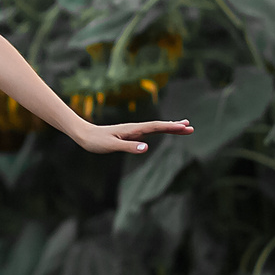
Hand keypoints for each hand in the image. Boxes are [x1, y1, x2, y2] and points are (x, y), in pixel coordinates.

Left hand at [71, 117, 192, 155]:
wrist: (84, 135)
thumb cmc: (96, 141)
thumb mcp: (112, 146)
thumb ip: (128, 147)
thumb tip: (146, 148)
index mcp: (132, 129)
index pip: (155, 127)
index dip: (170, 127)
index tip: (184, 127)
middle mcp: (134, 128)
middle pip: (158, 126)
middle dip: (174, 127)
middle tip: (191, 127)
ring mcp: (132, 131)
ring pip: (154, 128)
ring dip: (169, 127)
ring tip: (183, 127)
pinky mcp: (129, 135)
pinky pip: (148, 132)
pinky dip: (158, 130)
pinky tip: (161, 130)